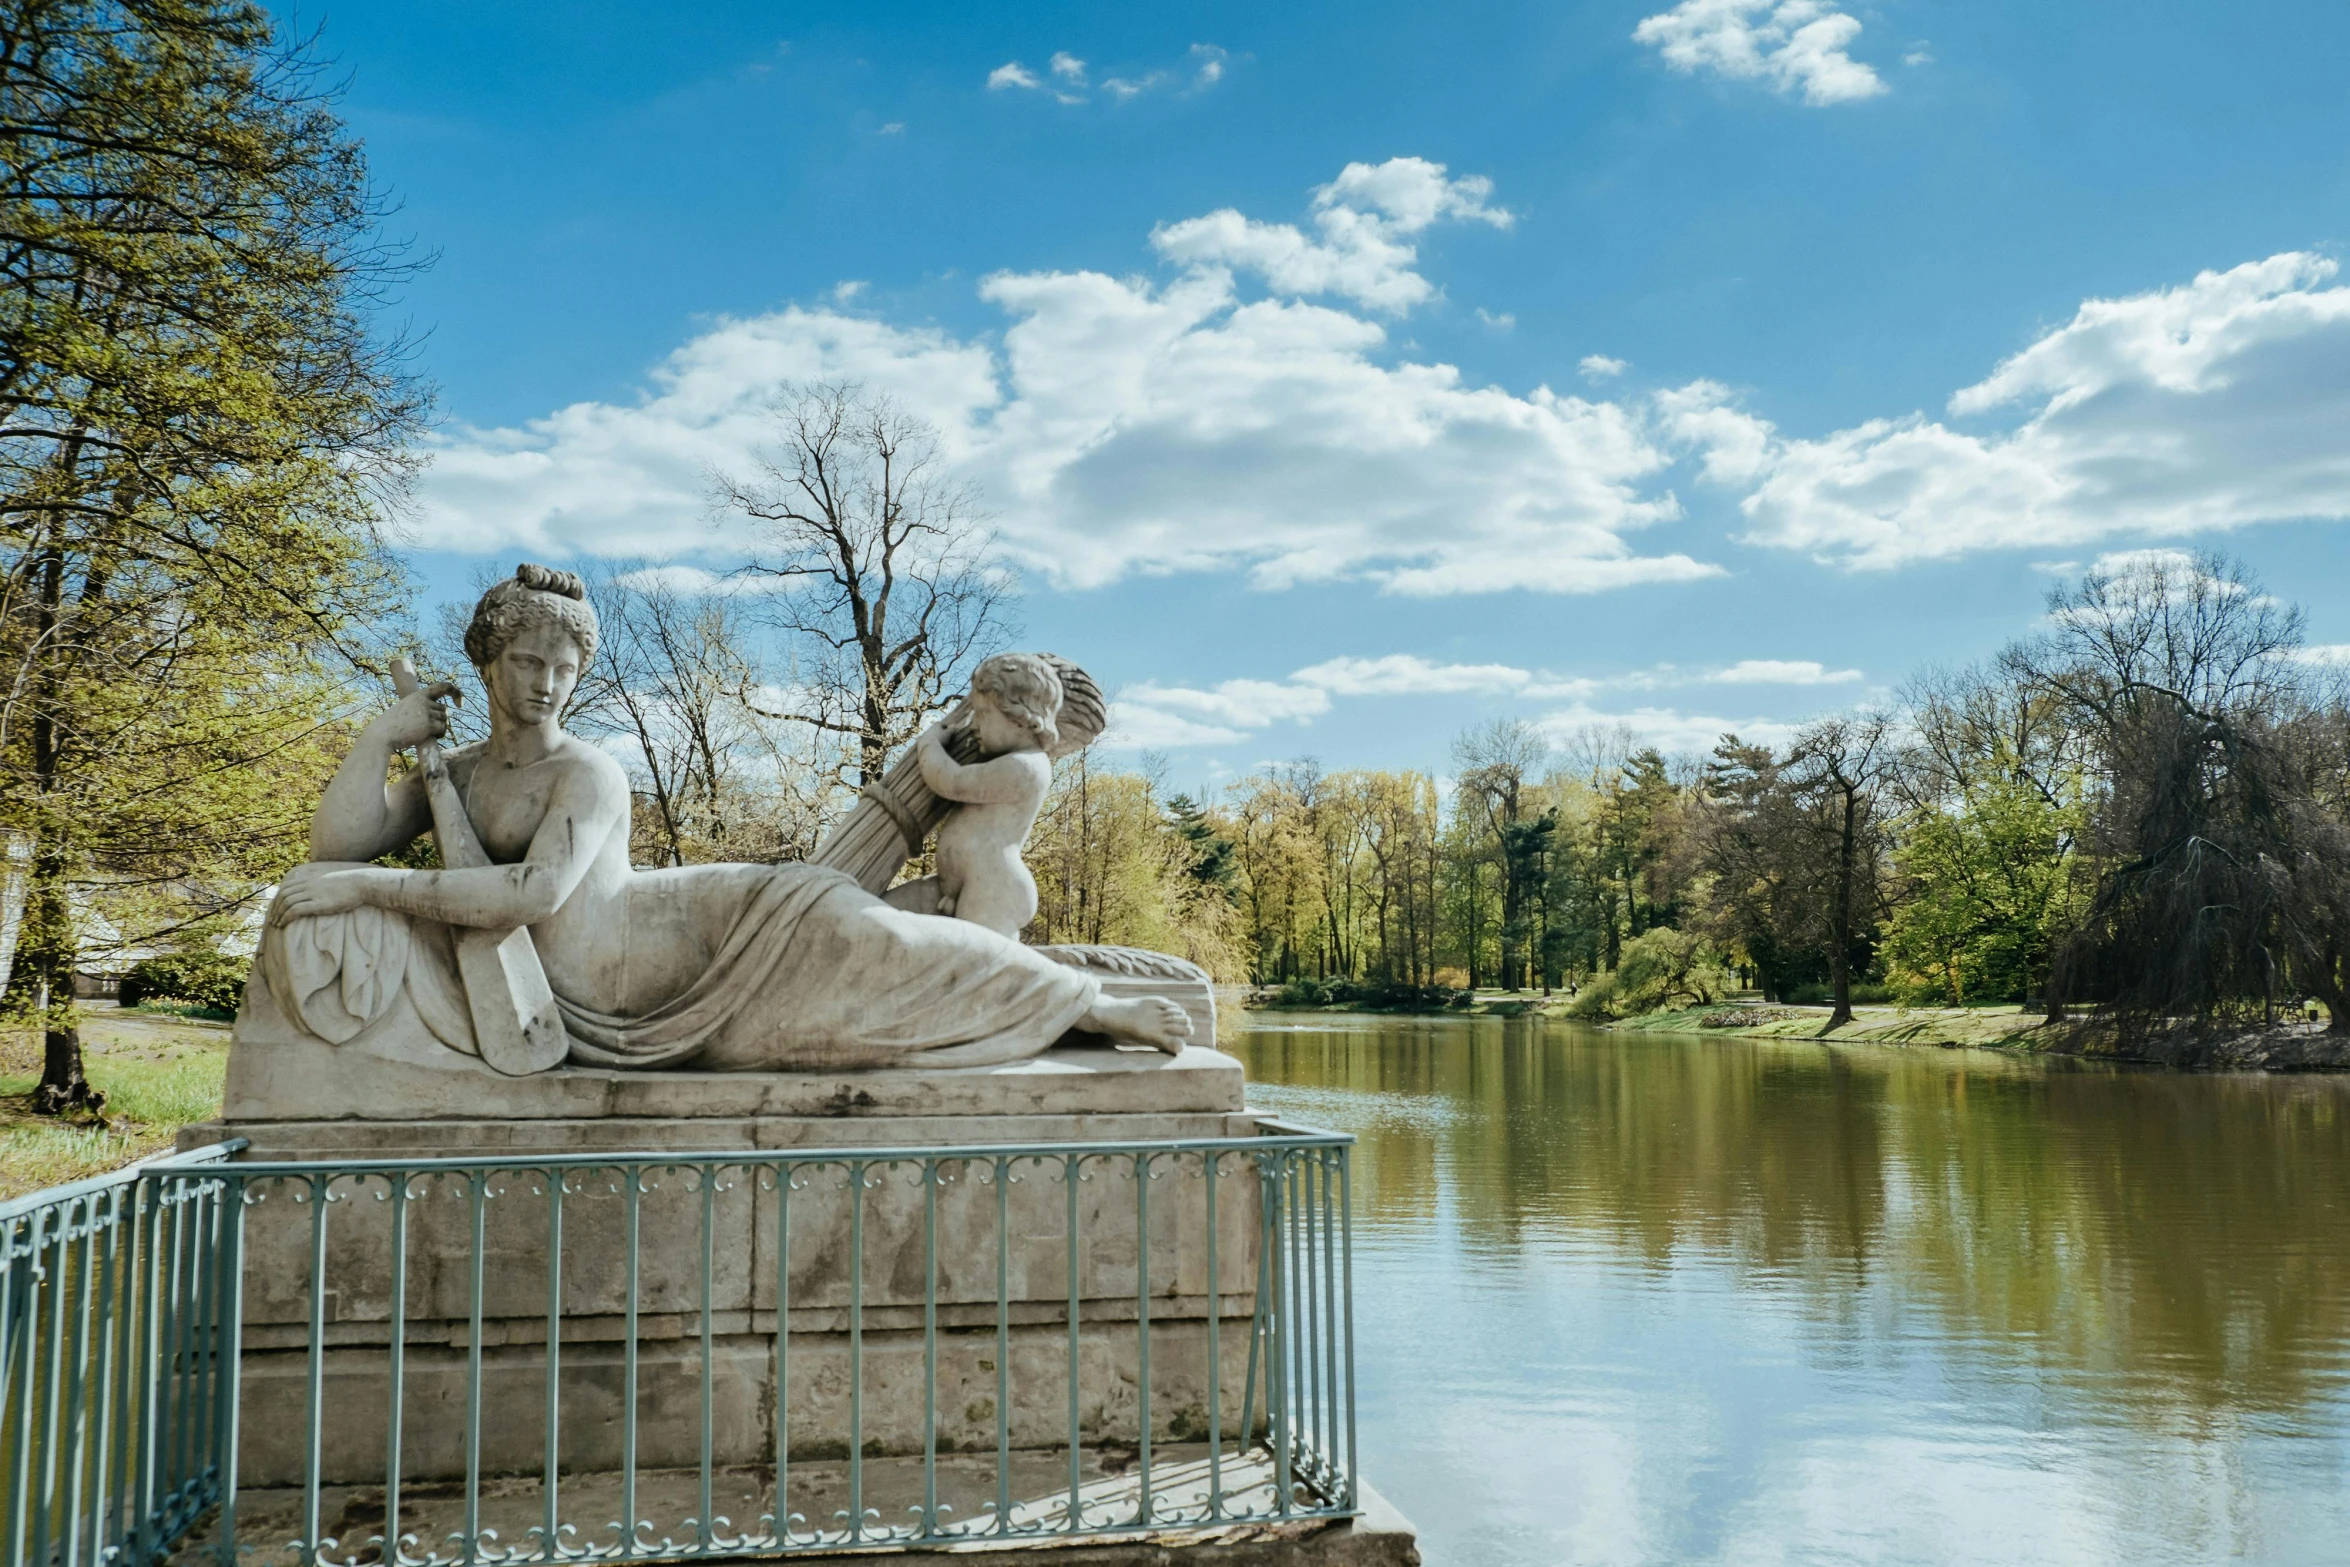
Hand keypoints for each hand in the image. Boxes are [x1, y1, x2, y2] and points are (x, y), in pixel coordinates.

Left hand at [269, 869, 385, 926]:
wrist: (362, 883)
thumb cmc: (352, 884)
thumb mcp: (333, 881)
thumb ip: (323, 885)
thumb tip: (322, 891)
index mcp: (311, 880)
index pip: (287, 887)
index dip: (278, 898)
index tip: (277, 908)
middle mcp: (309, 885)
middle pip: (283, 895)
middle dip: (275, 908)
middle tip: (273, 919)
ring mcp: (313, 894)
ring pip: (287, 902)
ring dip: (278, 914)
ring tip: (276, 924)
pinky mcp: (318, 903)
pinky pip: (296, 910)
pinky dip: (286, 917)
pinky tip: (284, 924)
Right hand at [373, 682, 459, 751]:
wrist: (383, 734)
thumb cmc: (393, 723)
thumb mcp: (406, 708)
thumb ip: (421, 707)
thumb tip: (441, 715)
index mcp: (419, 695)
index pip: (443, 686)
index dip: (455, 692)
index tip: (460, 703)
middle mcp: (424, 701)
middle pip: (444, 710)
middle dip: (440, 719)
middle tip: (429, 727)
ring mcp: (426, 713)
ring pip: (444, 720)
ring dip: (440, 727)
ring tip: (427, 732)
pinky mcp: (428, 725)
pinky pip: (442, 729)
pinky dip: (440, 734)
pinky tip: (430, 737)